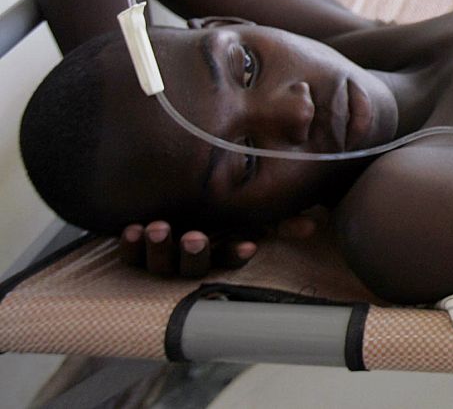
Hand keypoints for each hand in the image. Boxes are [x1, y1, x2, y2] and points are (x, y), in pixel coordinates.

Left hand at [119, 212, 320, 278]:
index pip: (230, 258)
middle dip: (193, 254)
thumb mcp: (247, 213)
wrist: (166, 197)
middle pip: (191, 267)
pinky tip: (132, 229)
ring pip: (159, 264)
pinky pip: (129, 256)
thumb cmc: (214, 207)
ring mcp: (160, 256)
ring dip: (160, 249)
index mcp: (216, 250)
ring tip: (159, 228)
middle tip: (196, 237)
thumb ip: (278, 220)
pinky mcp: (135, 251)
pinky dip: (130, 245)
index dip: (237, 253)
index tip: (248, 244)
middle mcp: (188, 258)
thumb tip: (311, 226)